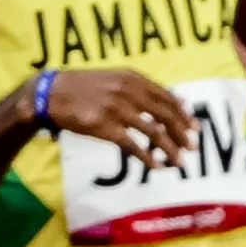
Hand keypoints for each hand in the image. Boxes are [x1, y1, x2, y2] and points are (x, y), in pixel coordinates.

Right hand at [42, 68, 195, 172]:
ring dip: (170, 149)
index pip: (166, 98)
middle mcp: (127, 92)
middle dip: (182, 133)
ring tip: (180, 162)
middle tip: (193, 146)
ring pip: (154, 133)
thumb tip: (177, 100)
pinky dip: (148, 159)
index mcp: (131, 78)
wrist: (50, 93)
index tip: (195, 127)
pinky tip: (156, 167)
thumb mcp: (114, 79)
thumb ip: (142, 89)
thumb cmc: (84, 88)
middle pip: (165, 116)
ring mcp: (117, 110)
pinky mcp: (105, 127)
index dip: (183, 114)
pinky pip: (134, 146)